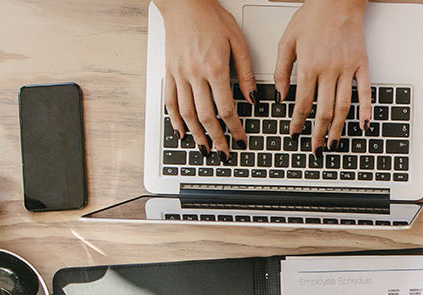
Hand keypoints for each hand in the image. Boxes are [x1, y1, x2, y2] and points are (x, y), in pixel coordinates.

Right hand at [159, 0, 252, 154]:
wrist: (185, 3)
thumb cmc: (212, 18)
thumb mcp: (238, 42)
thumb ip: (246, 73)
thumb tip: (253, 99)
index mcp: (215, 67)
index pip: (226, 108)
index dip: (234, 128)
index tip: (241, 138)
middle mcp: (195, 74)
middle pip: (206, 116)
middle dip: (216, 138)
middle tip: (224, 152)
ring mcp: (179, 74)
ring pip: (187, 113)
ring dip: (197, 135)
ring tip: (205, 148)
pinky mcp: (169, 72)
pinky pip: (170, 101)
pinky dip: (175, 120)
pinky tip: (181, 132)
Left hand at [274, 0, 369, 150]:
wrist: (337, 1)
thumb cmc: (312, 17)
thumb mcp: (287, 41)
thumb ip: (281, 69)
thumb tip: (280, 94)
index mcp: (309, 66)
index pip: (302, 103)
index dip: (298, 122)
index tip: (295, 133)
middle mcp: (329, 70)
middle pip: (324, 110)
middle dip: (318, 132)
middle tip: (315, 147)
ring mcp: (348, 69)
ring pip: (343, 106)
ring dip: (338, 128)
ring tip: (333, 142)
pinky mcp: (362, 65)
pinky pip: (365, 92)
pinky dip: (366, 111)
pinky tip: (363, 125)